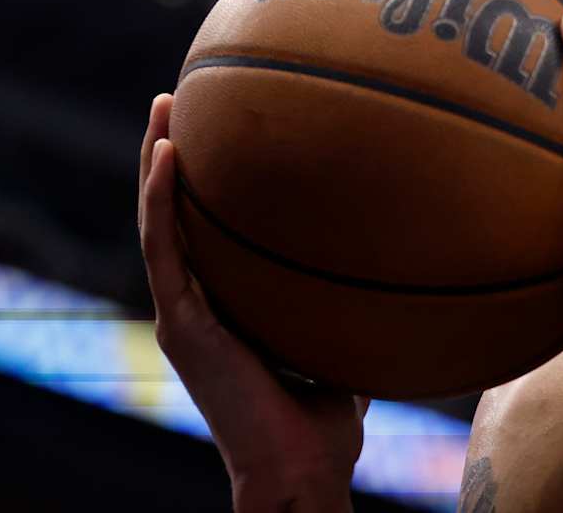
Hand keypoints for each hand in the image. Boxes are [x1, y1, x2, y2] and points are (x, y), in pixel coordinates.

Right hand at [137, 94, 363, 509]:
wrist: (300, 468)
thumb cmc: (329, 419)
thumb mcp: (343, 337)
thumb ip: (354, 299)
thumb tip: (404, 254)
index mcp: (226, 308)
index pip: (207, 232)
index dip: (204, 182)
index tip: (217, 127)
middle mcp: (197, 305)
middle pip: (175, 215)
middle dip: (173, 154)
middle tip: (180, 96)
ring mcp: (184, 314)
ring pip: (159, 222)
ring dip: (157, 161)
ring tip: (165, 105)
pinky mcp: (182, 325)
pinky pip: (166, 249)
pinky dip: (162, 200)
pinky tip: (170, 153)